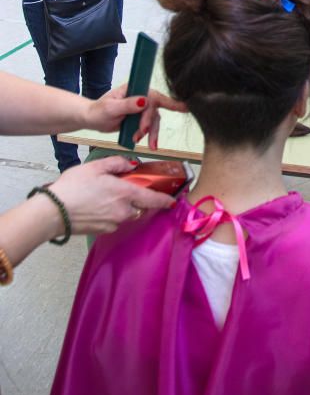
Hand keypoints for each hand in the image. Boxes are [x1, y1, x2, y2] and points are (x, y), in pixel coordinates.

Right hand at [49, 157, 175, 235]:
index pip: (153, 199)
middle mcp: (124, 210)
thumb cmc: (72, 188)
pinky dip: (110, 214)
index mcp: (125, 193)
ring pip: (127, 214)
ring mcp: (114, 222)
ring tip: (104, 197)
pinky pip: (114, 221)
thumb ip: (116, 163)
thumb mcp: (95, 167)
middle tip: (123, 189)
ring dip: (122, 207)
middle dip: (137, 199)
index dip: (165, 200)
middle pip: (140, 206)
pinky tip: (96, 206)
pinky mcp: (103, 230)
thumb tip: (130, 165)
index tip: (172, 201)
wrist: (53, 212)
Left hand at [84, 85, 186, 150]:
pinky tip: (145, 142)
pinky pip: (150, 127)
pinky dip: (149, 136)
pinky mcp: (141, 118)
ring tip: (146, 144)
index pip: (154, 96)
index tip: (184, 108)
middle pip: (155, 110)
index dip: (170, 102)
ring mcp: (142, 108)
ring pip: (154, 121)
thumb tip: (144, 101)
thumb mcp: (111, 108)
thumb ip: (128, 104)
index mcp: (134, 89)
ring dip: (151, 133)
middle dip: (150, 124)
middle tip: (140, 133)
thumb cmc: (98, 111)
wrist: (93, 120)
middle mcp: (141, 96)